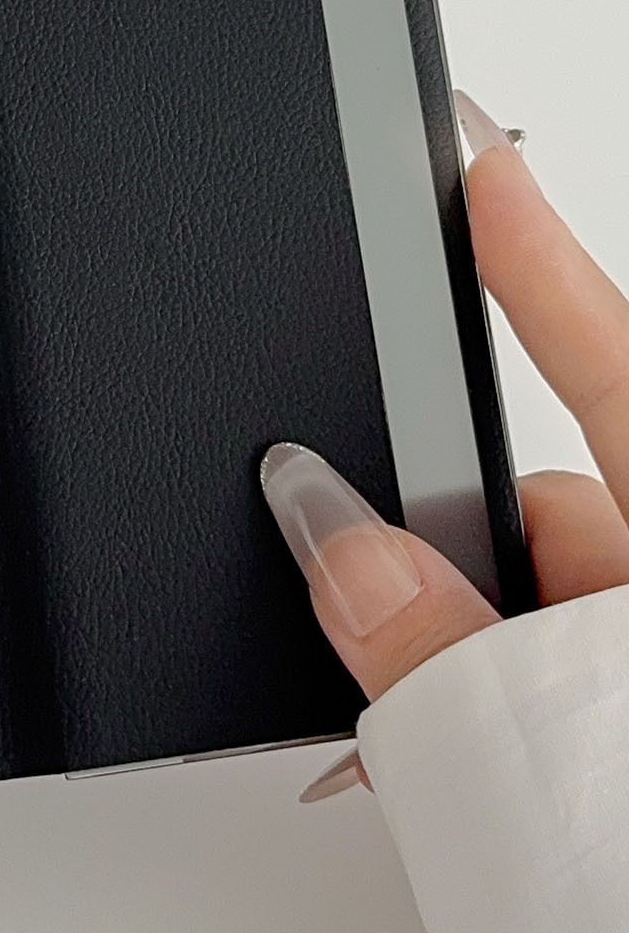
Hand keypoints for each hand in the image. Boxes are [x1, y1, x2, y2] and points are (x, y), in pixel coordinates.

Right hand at [262, 91, 628, 801]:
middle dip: (444, 545)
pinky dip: (475, 713)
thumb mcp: (552, 755)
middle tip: (369, 614)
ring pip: (530, 609)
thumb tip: (331, 537)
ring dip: (449, 655)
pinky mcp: (621, 731)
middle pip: (546, 505)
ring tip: (412, 759)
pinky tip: (438, 776)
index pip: (610, 353)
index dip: (530, 248)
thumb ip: (435, 640)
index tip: (477, 156)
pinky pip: (540, 682)